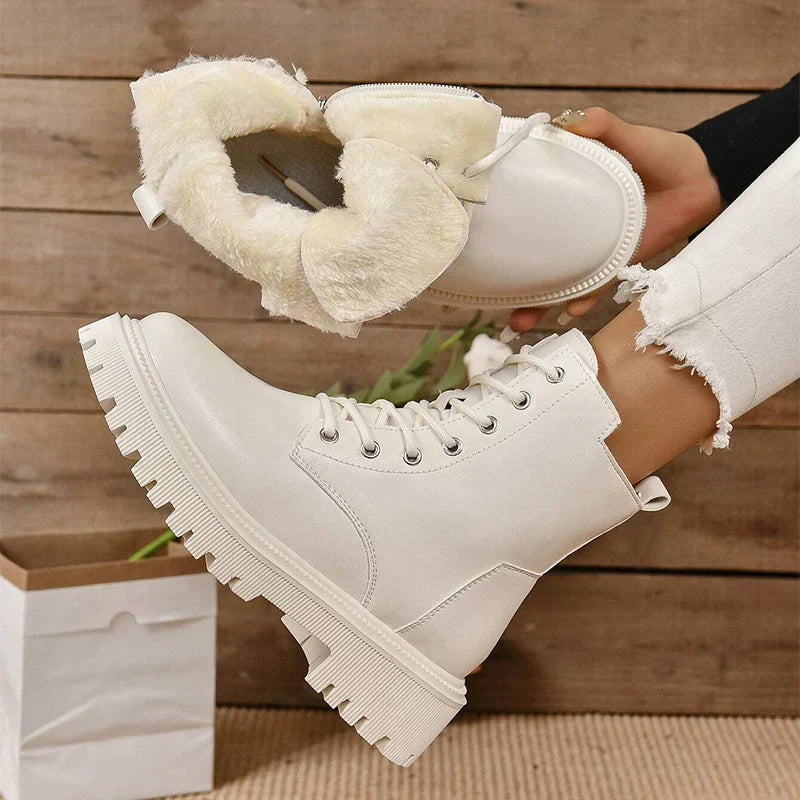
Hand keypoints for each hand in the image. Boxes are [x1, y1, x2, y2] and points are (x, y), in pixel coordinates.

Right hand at [510, 107, 723, 331]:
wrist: (702, 182)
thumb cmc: (662, 153)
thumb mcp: (627, 134)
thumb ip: (599, 125)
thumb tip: (564, 123)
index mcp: (564, 192)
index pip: (524, 209)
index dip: (500, 225)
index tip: (472, 237)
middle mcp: (569, 226)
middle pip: (530, 256)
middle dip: (509, 279)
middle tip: (488, 297)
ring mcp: (589, 248)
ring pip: (555, 281)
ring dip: (536, 304)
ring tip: (518, 322)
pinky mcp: (613, 265)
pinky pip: (592, 290)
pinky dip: (580, 302)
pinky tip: (568, 313)